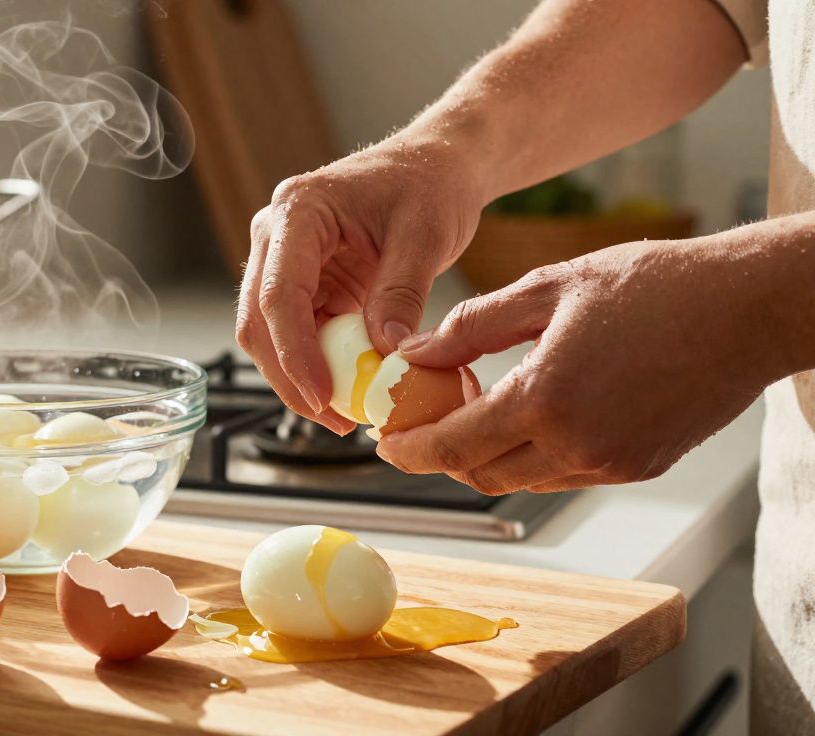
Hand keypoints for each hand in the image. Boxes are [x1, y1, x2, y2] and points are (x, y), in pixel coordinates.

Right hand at [235, 136, 485, 433]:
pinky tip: (349, 387)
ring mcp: (284, 262)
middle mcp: (276, 237)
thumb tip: (385, 353)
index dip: (294, 352)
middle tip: (335, 419)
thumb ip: (401, 292)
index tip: (321, 395)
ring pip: (269, 335)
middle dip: (289, 376)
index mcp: (297, 212)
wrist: (434, 165)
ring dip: (300, 377)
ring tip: (347, 414)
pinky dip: (318, 365)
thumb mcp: (425, 235)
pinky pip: (298, 334)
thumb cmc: (429, 184)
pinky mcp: (302, 284)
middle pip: (258, 321)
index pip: (278, 293)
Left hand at [377, 239, 770, 492]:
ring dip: (488, 454)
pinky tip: (532, 410)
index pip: (453, 445)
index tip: (385, 442)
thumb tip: (417, 351)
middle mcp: (576, 445)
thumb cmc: (656, 285)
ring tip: (477, 406)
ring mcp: (611, 463)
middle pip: (480, 473)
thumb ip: (474, 325)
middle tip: (424, 419)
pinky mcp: (638, 467)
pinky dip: (533, 453)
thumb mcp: (550, 288)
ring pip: (521, 479)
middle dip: (442, 454)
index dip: (410, 449)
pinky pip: (564, 473)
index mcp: (546, 399)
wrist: (750, 306)